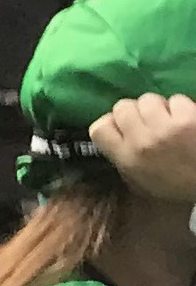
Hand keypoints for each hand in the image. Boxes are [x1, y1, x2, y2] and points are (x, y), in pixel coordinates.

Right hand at [91, 92, 195, 210]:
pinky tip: (185, 119)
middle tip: (146, 121)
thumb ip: (121, 155)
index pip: (99, 128)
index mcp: (126, 158)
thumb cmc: (173, 185)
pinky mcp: (188, 118)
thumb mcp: (138, 180)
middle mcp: (141, 141)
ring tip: (166, 119)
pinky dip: (180, 107)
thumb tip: (113, 130)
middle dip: (134, 112)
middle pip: (122, 107)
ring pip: (148, 99)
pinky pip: (175, 100)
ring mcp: (165, 128)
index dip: (110, 124)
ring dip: (157, 107)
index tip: (121, 128)